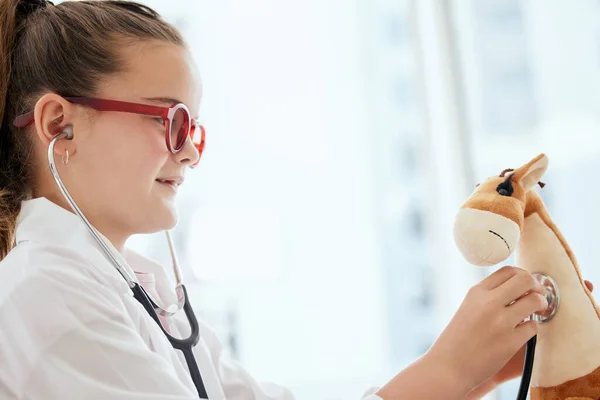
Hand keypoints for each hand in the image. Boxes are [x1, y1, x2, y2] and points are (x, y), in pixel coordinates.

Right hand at [425, 266, 548, 396]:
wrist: (448, 366)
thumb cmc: (458, 338)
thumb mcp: (468, 308)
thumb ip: (488, 297)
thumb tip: (518, 288)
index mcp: (477, 292)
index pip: (508, 271)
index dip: (522, 276)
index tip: (526, 286)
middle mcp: (489, 302)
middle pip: (525, 280)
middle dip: (537, 287)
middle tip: (538, 297)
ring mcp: (501, 321)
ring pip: (535, 301)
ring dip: (541, 305)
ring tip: (537, 313)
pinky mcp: (511, 341)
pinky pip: (533, 327)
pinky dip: (532, 328)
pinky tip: (523, 333)